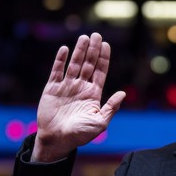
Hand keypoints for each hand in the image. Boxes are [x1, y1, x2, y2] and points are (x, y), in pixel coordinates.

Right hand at [32, 33, 125, 161]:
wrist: (57, 140)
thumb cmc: (80, 135)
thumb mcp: (100, 123)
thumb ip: (111, 108)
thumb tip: (123, 93)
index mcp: (93, 94)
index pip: (100, 72)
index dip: (104, 58)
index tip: (106, 44)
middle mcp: (81, 87)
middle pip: (89, 64)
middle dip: (93, 50)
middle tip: (96, 35)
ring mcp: (66, 87)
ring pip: (74, 64)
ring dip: (79, 51)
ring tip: (84, 37)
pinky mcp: (52, 89)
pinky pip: (56, 71)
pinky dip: (60, 60)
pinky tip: (65, 49)